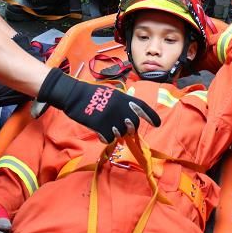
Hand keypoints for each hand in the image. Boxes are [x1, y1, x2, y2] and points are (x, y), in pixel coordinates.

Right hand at [36, 68, 161, 142]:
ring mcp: (111, 116)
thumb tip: (130, 118)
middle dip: (130, 129)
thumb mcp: (110, 95)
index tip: (157, 124)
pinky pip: (109, 137)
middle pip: (133, 124)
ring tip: (107, 128)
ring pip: (121, 132)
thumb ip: (122, 104)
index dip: (151, 116)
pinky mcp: (101, 124)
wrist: (74, 95)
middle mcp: (120, 107)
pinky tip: (100, 133)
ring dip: (116, 133)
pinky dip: (105, 137)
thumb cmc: (91, 95)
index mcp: (123, 98)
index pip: (141, 106)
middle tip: (120, 128)